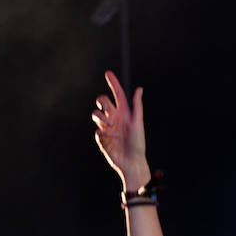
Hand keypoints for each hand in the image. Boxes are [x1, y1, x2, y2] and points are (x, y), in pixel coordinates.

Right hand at [93, 70, 150, 190]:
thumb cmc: (138, 144)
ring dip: (100, 117)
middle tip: (106, 108)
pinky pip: (97, 132)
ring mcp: (108, 128)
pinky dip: (101, 133)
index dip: (113, 84)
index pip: (117, 95)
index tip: (108, 73)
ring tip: (108, 125)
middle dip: (102, 101)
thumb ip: (137, 106)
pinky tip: (108, 139)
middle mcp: (115, 118)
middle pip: (103, 102)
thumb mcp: (138, 123)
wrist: (132, 162)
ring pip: (96, 115)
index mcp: (124, 113)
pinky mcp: (102, 139)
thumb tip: (139, 89)